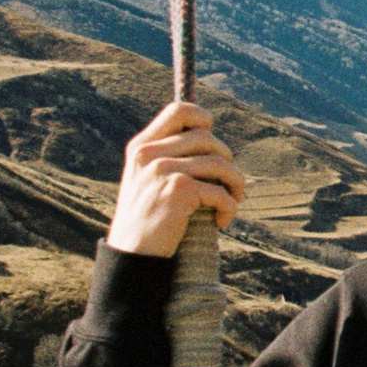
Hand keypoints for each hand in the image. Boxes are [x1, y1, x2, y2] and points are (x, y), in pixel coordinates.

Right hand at [106, 101, 244, 256]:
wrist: (131, 256)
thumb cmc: (146, 221)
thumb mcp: (146, 180)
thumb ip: (167, 157)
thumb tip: (209, 139)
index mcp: (141, 146)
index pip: (179, 110)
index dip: (202, 119)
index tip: (211, 144)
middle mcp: (149, 154)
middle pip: (207, 137)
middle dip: (226, 160)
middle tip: (227, 184)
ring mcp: (162, 170)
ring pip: (219, 163)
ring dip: (235, 184)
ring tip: (232, 202)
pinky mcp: (178, 190)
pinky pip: (220, 191)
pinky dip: (229, 207)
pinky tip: (222, 220)